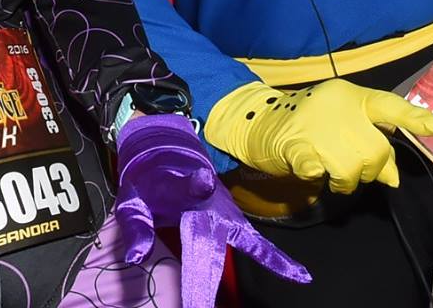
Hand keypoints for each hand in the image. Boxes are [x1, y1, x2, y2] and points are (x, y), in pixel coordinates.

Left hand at [111, 115, 309, 303]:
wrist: (169, 155)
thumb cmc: (149, 180)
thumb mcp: (132, 199)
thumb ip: (136, 228)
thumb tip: (136, 258)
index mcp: (178, 187)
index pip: (183, 191)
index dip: (193, 187)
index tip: (203, 182)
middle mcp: (208, 201)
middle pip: (209, 242)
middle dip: (205, 276)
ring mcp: (226, 212)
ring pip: (242, 241)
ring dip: (263, 261)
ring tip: (292, 276)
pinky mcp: (235, 221)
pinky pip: (256, 242)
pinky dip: (276, 258)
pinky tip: (300, 275)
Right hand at [206, 79, 432, 194]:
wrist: (257, 120)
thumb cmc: (306, 122)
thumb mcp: (341, 122)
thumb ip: (370, 141)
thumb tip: (394, 177)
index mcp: (350, 95)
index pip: (387, 104)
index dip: (411, 117)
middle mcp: (337, 106)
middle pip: (375, 149)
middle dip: (371, 168)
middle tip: (354, 171)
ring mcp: (316, 125)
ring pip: (353, 168)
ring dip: (346, 180)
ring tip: (331, 173)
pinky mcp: (296, 145)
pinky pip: (320, 173)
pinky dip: (317, 176)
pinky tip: (310, 168)